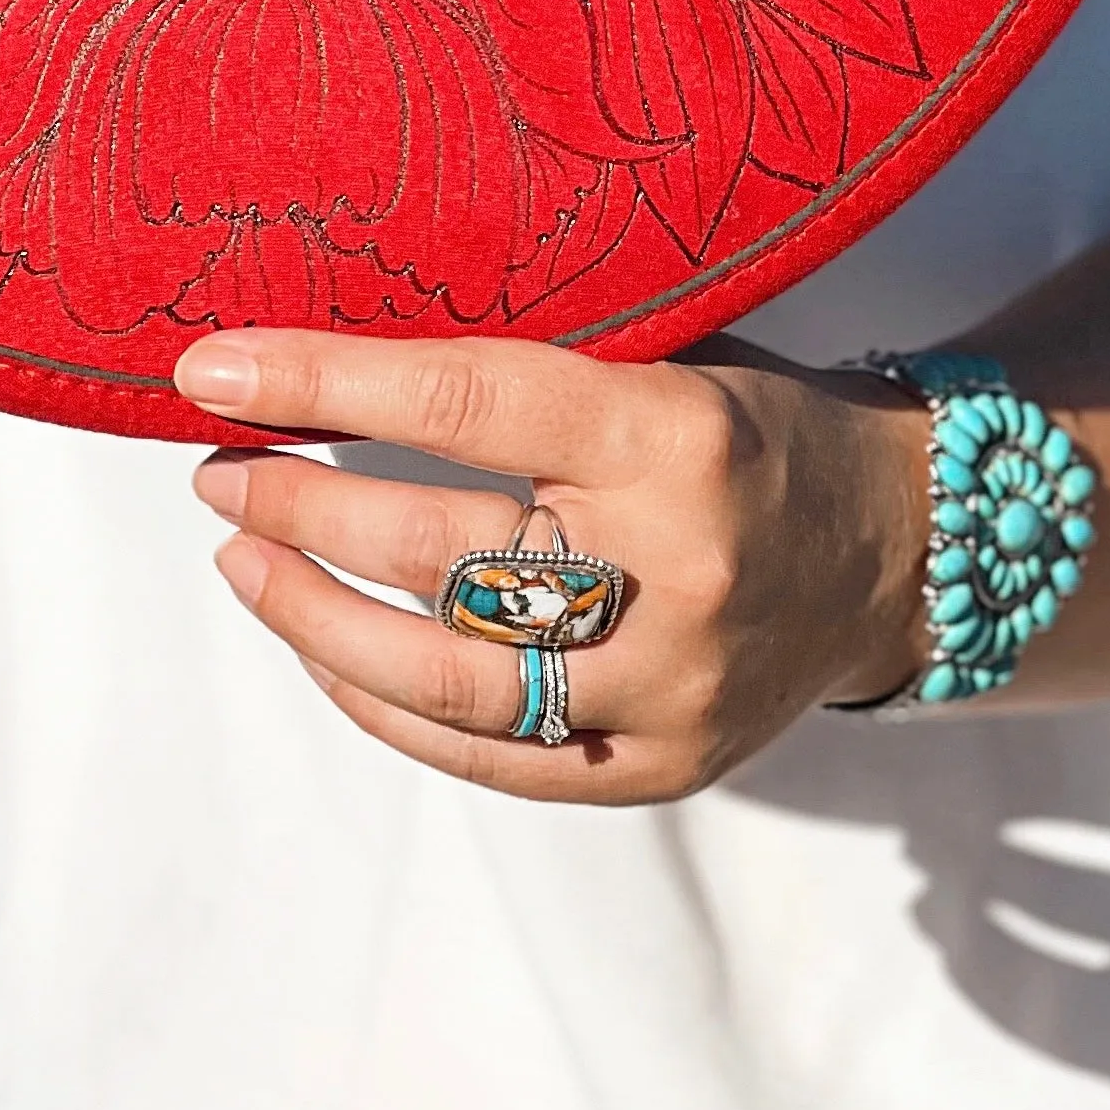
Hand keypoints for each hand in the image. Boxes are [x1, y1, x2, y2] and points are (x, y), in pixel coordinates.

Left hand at [177, 331, 926, 802]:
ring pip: (447, 678)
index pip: (464, 398)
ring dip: (316, 619)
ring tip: (240, 559)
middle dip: (299, 506)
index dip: (322, 381)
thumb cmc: (749, 416)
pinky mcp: (665, 768)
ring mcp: (672, 686)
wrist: (902, 544)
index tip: (207, 371)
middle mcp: (675, 568)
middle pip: (439, 549)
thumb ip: (528, 352)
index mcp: (674, 431)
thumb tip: (330, 341)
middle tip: (215, 470)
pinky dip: (387, 710)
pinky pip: (493, 758)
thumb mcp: (665, 346)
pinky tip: (323, 652)